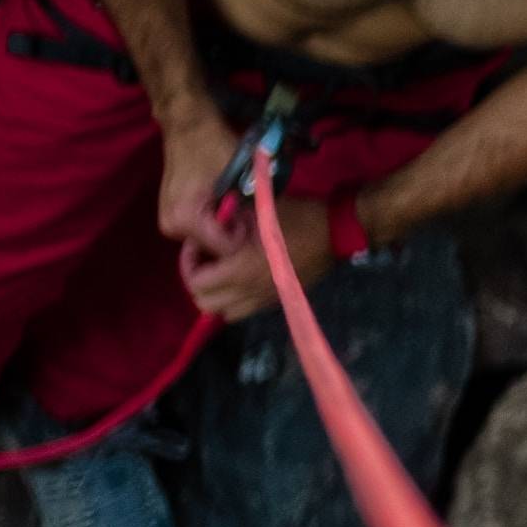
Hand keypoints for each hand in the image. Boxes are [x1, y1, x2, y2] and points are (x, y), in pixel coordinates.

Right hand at [152, 95, 241, 252]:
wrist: (188, 126)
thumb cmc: (215, 147)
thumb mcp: (242, 178)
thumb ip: (255, 208)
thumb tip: (271, 231)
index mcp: (185, 219)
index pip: (225, 249)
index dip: (246, 236)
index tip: (254, 215)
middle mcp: (172, 227)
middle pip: (217, 246)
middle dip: (237, 232)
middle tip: (247, 207)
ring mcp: (169, 222)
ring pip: (211, 238)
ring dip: (228, 226)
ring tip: (236, 201)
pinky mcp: (173, 215)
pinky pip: (202, 228)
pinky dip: (217, 220)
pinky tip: (224, 201)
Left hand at [178, 198, 326, 322]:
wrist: (337, 231)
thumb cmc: (296, 217)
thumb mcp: (256, 213)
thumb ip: (226, 226)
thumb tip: (205, 232)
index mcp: (243, 270)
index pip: (196, 283)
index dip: (189, 264)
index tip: (197, 246)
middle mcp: (252, 292)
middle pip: (206, 304)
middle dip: (199, 282)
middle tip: (205, 261)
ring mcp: (266, 299)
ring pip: (225, 313)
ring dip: (217, 295)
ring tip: (221, 273)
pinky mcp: (279, 300)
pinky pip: (245, 312)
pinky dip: (235, 300)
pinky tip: (241, 279)